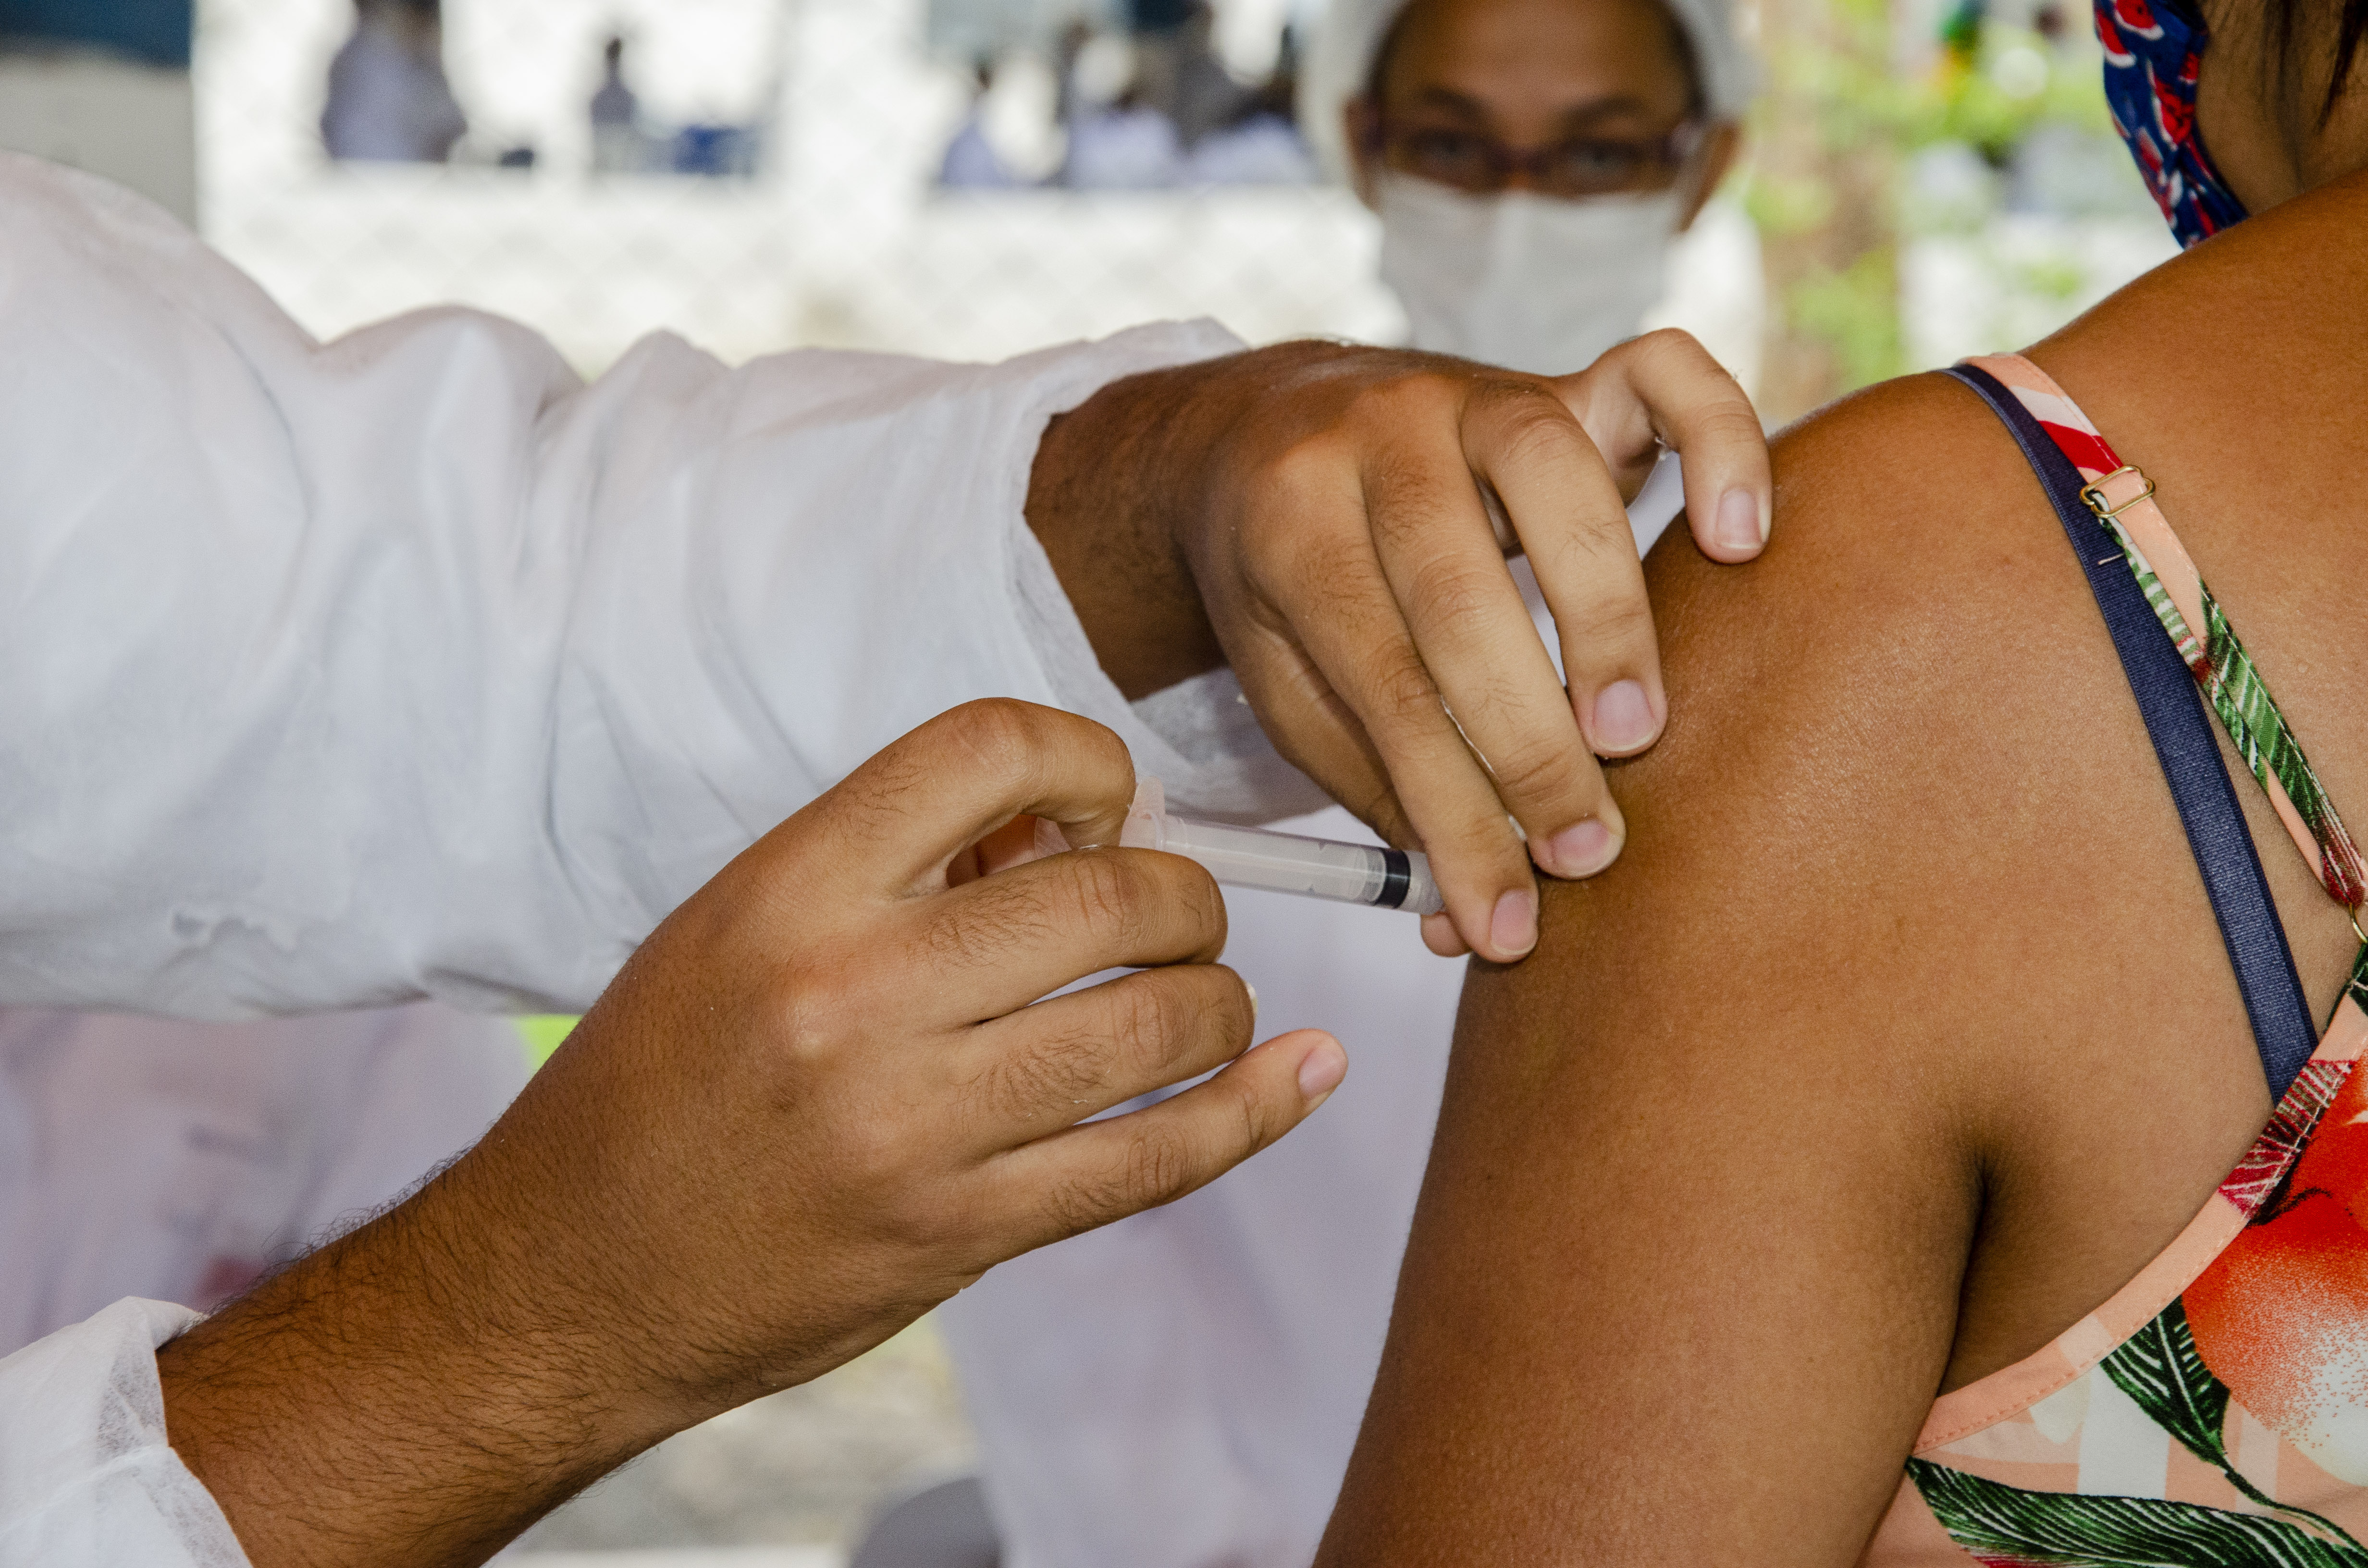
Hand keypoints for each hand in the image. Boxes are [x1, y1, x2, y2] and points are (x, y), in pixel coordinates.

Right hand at [157, 700, 1344, 1567]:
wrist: (565, 1277)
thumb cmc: (655, 1082)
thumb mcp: (738, 925)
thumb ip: (894, 866)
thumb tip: (1072, 827)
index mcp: (791, 892)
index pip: (989, 750)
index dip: (1088, 760)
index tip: (1106, 805)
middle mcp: (857, 996)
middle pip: (1109, 895)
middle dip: (1183, 892)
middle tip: (1175, 914)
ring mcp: (916, 1126)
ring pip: (1154, 1025)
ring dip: (1219, 997)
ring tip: (1202, 999)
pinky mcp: (959, 1233)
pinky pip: (1150, 1162)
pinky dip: (1252, 1111)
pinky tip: (1304, 1074)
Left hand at [1029, 331, 1769, 961]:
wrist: (1268, 426)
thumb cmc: (1298, 585)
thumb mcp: (1293, 682)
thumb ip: (1381, 785)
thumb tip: (1471, 918)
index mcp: (1288, 523)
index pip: (1384, 688)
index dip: (1452, 819)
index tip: (1506, 921)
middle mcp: (1378, 438)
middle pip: (1457, 591)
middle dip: (1528, 742)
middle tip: (1583, 845)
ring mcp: (1475, 394)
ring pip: (1553, 475)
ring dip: (1605, 620)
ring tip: (1634, 733)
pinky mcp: (1563, 380)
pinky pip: (1661, 374)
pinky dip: (1722, 445)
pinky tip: (1740, 541)